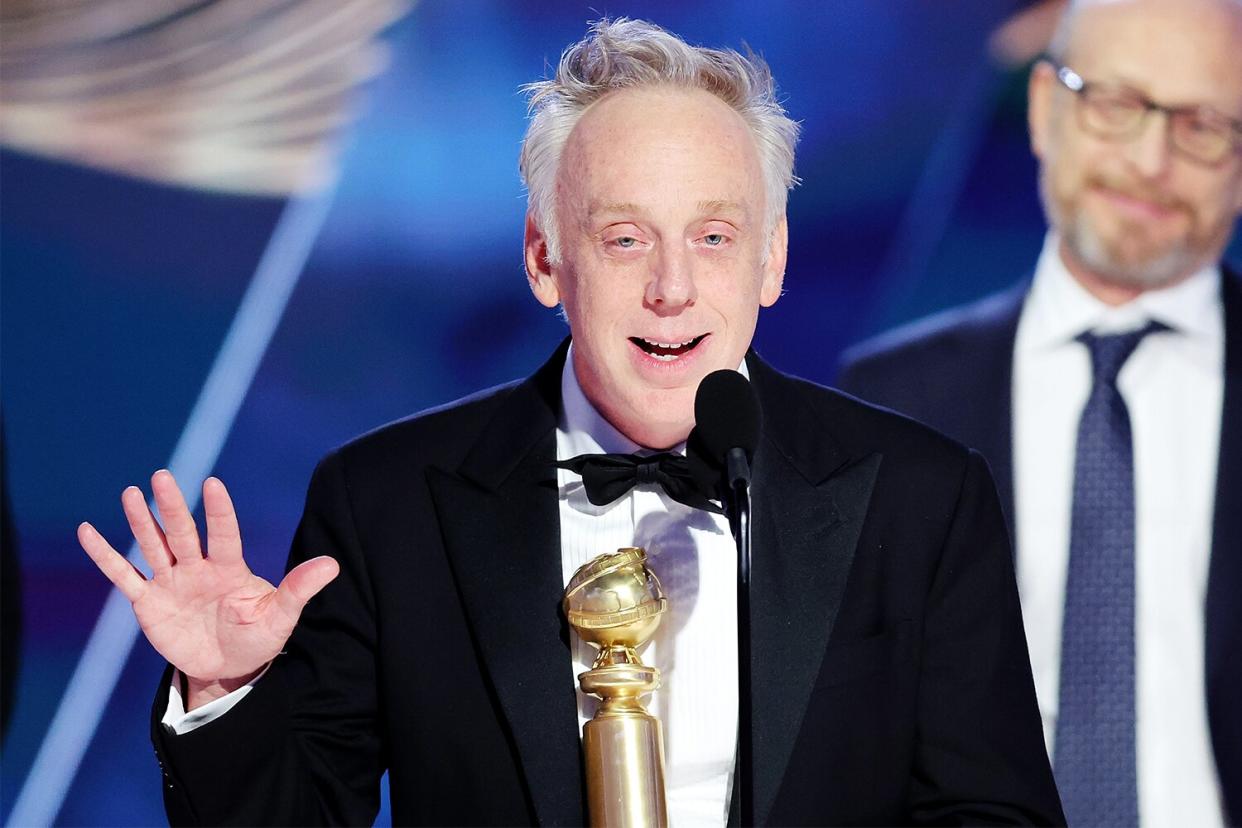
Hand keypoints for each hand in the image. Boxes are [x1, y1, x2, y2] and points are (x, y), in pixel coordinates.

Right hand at [78, 470, 338, 708]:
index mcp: (230, 568)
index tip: (212, 483)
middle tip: (162, 476)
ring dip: (142, 522)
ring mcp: (171, 582)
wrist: (229, 668)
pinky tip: (89, 531)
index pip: (224, 534)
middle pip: (183, 532)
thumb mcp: (281, 617)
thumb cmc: (258, 637)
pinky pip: (123, 576)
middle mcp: (198, 568)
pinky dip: (105, 555)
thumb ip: (299, 589)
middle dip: (173, 507)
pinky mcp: (149, 602)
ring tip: (131, 492)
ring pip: (154, 546)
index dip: (219, 511)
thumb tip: (333, 565)